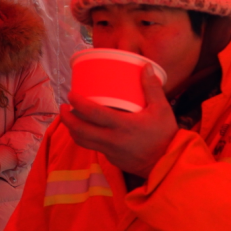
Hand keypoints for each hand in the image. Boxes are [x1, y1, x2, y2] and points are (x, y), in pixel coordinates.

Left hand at [60, 69, 177, 176]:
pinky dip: (87, 138)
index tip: (71, 95)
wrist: (167, 163)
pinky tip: (90, 131)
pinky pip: (94, 148)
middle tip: (63, 107)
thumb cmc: (165, 135)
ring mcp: (110, 151)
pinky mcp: (112, 159)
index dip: (78, 103)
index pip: (93, 113)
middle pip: (80, 130)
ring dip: (72, 130)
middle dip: (67, 118)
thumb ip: (152, 88)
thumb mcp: (162, 109)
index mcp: (123, 125)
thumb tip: (146, 66)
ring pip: (83, 142)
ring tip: (70, 119)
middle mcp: (112, 139)